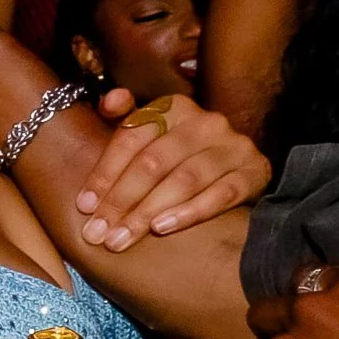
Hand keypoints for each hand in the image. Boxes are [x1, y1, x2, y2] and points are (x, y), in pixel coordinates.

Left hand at [75, 90, 267, 249]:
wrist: (238, 169)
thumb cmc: (179, 155)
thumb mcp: (152, 133)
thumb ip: (126, 117)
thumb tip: (111, 101)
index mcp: (173, 108)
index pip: (131, 138)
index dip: (104, 173)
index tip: (84, 206)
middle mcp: (205, 122)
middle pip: (154, 162)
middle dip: (121, 200)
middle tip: (99, 233)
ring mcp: (233, 146)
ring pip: (184, 179)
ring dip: (148, 211)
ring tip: (123, 237)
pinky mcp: (254, 171)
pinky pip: (223, 193)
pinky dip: (191, 211)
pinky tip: (163, 228)